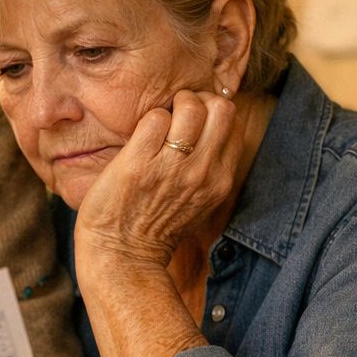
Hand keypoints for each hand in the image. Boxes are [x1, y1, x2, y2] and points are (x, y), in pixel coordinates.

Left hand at [73, 88, 241, 274]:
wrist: (122, 257)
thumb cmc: (155, 226)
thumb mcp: (198, 201)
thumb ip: (209, 167)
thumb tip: (208, 127)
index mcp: (220, 179)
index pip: (233, 123)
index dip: (213, 111)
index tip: (193, 120)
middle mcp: (202, 172)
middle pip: (221, 107)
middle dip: (198, 99)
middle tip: (177, 113)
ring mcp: (171, 167)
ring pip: (190, 107)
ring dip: (172, 105)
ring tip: (158, 122)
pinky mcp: (138, 164)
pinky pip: (153, 118)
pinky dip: (147, 120)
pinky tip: (138, 138)